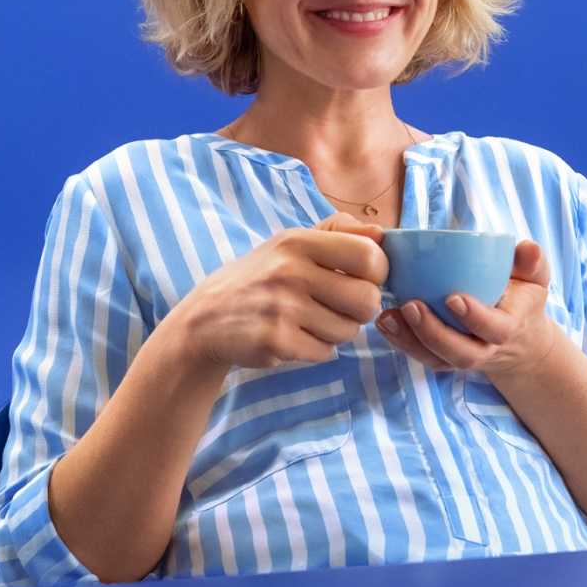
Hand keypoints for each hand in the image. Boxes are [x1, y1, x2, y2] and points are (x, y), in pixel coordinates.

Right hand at [162, 213, 387, 371]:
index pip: (370, 256)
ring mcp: (282, 308)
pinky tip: (294, 338)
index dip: (377, 273)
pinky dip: (317, 350)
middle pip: (367, 300)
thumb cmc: (257, 279)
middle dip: (360, 309)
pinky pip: (326, 352)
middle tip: (340, 307)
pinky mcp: (277, 342)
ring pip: (349, 330)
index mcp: (297, 242)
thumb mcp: (288, 245)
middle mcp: (290, 272)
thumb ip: (337, 233)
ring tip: (309, 321)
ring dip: (336, 331)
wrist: (204, 320)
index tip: (362, 279)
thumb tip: (382, 233)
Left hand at [376, 239, 567, 380]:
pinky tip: (385, 322)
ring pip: (436, 359)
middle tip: (411, 305)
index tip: (453, 298)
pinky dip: (401, 341)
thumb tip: (527, 248)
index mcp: (509, 328)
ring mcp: (462, 358)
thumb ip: (532, 263)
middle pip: (461, 353)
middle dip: (434, 333)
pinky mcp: (443, 359)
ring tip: (388, 316)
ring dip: (410, 340)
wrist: (519, 341)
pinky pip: (421, 357)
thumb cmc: (522, 300)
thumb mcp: (535, 280)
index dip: (474, 317)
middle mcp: (485, 349)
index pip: (494, 329)